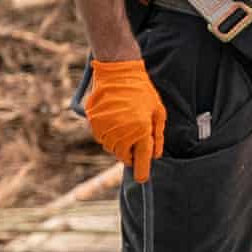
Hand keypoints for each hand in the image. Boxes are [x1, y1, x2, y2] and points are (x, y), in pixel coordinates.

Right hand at [84, 57, 164, 181]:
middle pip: (124, 157)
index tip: (142, 179)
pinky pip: (101, 138)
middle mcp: (122, 133)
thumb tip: (155, 156)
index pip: (141, 160)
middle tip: (135, 140)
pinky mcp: (94, 122)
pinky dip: (108, 135)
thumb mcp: (158, 112)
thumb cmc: (142, 91)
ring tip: (125, 126)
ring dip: (118, 144)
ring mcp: (105, 128)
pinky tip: (114, 121)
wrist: (118, 72)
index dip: (142, 172)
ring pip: (111, 148)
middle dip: (130, 154)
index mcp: (141, 131)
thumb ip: (158, 137)